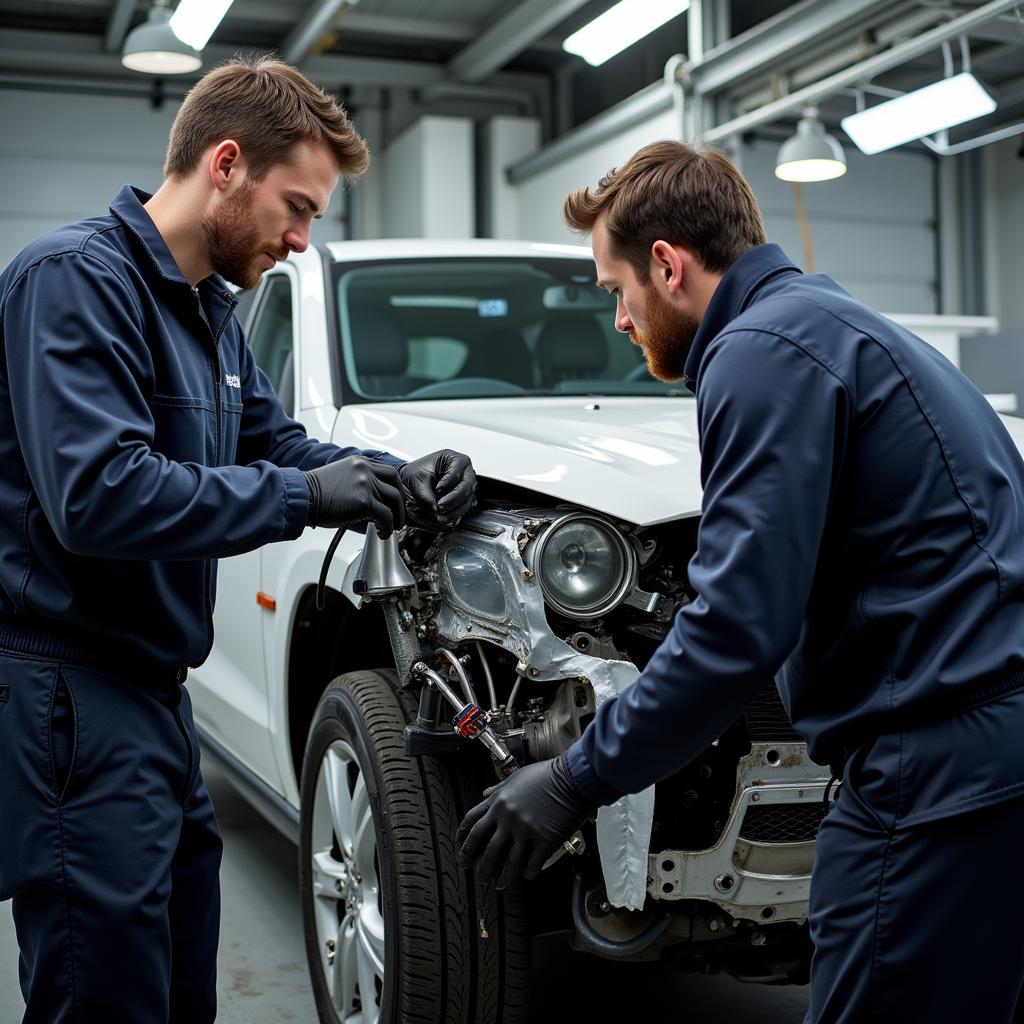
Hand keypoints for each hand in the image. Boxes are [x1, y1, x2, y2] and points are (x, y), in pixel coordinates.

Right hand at [304, 457, 405, 536]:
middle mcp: (365, 470)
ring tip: (394, 528)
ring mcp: (366, 484)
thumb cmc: (314, 493)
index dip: (395, 487)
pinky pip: (386, 516)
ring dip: (397, 516)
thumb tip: (371, 500)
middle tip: (399, 515)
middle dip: (400, 502)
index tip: (396, 500)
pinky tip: (383, 533)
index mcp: (360, 463)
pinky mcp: (365, 501)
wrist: (302, 497)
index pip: (388, 472)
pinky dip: (388, 527)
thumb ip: (357, 482)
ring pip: (394, 500)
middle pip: (395, 483)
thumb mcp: (340, 477)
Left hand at [398, 449, 476, 530]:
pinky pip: (464, 507)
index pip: (457, 471)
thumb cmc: (420, 472)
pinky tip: (444, 518)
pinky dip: (454, 514)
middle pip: (466, 487)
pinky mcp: (464, 497)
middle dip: (453, 499)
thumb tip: (434, 508)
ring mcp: (467, 485)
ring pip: (467, 500)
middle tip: (440, 507)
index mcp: (456, 460)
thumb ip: (426, 494)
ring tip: (440, 516)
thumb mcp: (418, 479)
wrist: (417, 479)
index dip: (448, 482)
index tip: (437, 490)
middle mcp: (465, 472)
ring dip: (454, 510)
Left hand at [456, 756, 592, 888]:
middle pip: (487, 849)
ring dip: (502, 877)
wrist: (572, 778)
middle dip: (480, 866)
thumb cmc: (546, 774)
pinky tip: (527, 875)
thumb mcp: (517, 777)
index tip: (461, 851)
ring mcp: (525, 831)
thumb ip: (499, 788)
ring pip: (508, 863)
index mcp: (498, 802)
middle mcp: (507, 819)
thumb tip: (484, 794)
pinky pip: (532, 864)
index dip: (463, 839)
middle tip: (478, 877)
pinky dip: (528, 873)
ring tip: (499, 885)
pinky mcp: (544, 841)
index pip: (472, 823)